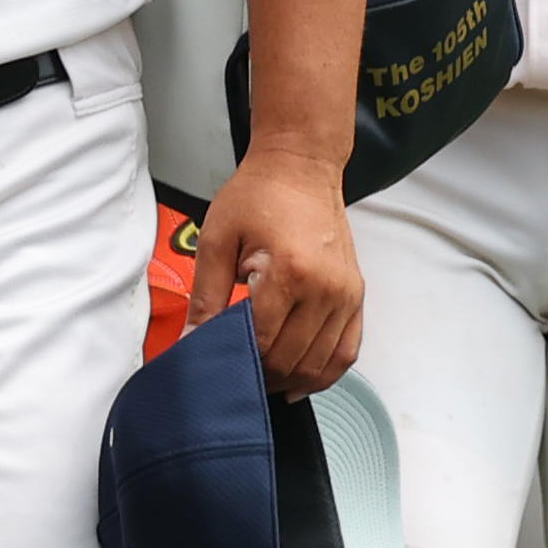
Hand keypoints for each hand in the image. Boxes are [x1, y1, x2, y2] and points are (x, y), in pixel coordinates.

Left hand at [190, 144, 361, 399]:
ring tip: (262, 378)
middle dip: (260, 375)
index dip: (236, 361)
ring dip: (289, 380)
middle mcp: (325, 288)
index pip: (261, 342)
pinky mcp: (355, 295)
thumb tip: (192, 341)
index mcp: (290, 272)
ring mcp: (345, 294)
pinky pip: (346, 351)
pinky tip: (300, 381)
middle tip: (234, 372)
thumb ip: (205, 296)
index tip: (216, 365)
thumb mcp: (217, 239)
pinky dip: (324, 373)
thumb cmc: (259, 195)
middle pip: (290, 359)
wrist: (301, 166)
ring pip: (319, 363)